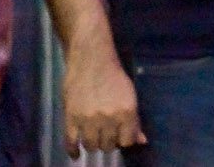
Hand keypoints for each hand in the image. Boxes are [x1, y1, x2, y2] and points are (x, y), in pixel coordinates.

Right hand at [61, 43, 144, 157]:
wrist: (91, 58)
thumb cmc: (114, 75)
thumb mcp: (129, 96)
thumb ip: (135, 121)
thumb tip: (142, 142)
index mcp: (127, 112)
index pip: (127, 141)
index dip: (124, 140)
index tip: (120, 136)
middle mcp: (109, 118)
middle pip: (109, 146)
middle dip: (108, 142)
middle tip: (105, 135)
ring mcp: (88, 119)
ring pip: (92, 146)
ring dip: (93, 144)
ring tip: (93, 138)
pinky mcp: (71, 118)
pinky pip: (71, 143)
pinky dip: (73, 151)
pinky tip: (76, 154)